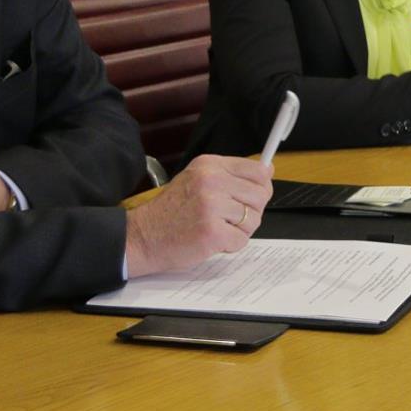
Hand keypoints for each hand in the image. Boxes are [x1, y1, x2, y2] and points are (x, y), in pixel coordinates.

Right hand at [124, 154, 273, 277]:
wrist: (143, 236)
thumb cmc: (171, 212)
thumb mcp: (197, 180)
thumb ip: (230, 176)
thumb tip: (267, 171)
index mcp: (210, 165)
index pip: (258, 170)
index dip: (260, 187)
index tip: (250, 197)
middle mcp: (211, 180)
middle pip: (260, 196)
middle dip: (250, 212)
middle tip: (228, 219)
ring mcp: (211, 205)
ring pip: (253, 219)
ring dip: (238, 230)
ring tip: (215, 228)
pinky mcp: (212, 231)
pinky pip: (241, 240)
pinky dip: (230, 246)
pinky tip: (211, 240)